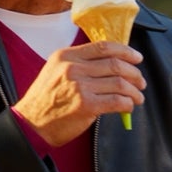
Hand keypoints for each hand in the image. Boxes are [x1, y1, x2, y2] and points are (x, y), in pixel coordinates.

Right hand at [11, 40, 144, 146]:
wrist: (30, 124)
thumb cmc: (45, 100)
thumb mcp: (56, 71)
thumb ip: (79, 64)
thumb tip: (113, 64)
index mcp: (66, 56)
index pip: (103, 46)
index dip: (125, 51)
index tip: (136, 58)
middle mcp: (73, 68)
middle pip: (116, 64)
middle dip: (134, 73)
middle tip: (140, 82)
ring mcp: (80, 86)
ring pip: (120, 83)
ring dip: (134, 91)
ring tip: (137, 97)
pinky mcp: (86, 105)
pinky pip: (117, 101)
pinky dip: (127, 104)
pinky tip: (127, 107)